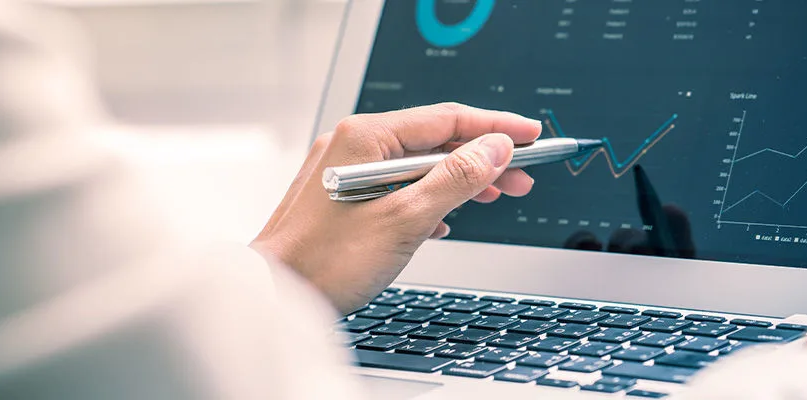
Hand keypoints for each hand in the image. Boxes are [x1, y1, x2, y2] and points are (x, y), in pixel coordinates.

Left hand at [252, 103, 541, 312]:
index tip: (532, 134)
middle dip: (482, 158)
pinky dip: (428, 197)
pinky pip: (397, 185)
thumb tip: (495, 148)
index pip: (446, 119)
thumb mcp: (406, 219)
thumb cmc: (326, 261)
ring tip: (495, 195)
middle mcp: (353, 144)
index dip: (495, 127)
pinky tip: (446, 219)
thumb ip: (457, 179)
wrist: (275, 296)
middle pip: (433, 141)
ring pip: (417, 165)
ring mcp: (346, 169)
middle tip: (522, 177)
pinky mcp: (343, 195)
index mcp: (366, 137)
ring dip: (458, 180)